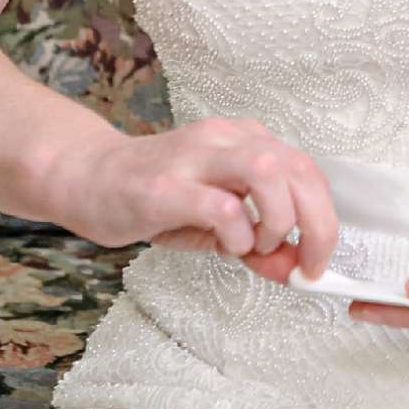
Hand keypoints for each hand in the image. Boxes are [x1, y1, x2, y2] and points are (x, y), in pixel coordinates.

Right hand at [49, 117, 338, 284]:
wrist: (86, 177)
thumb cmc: (153, 197)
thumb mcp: (214, 222)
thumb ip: (256, 241)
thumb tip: (295, 269)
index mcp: (245, 141)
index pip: (306, 171)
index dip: (323, 218)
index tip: (316, 260)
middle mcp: (226, 139)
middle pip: (298, 169)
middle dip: (318, 224)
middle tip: (307, 265)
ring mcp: (195, 158)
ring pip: (267, 172)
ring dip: (278, 220)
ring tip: (257, 246)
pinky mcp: (165, 186)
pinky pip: (222, 206)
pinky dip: (238, 235)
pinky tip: (226, 247)